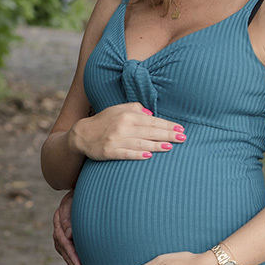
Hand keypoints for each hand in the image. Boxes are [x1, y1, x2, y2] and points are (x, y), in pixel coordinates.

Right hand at [53, 190, 87, 264]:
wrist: (82, 190)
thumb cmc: (82, 194)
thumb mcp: (76, 201)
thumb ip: (71, 216)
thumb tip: (68, 234)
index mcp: (59, 218)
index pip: (63, 240)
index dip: (71, 254)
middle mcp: (58, 228)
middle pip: (64, 250)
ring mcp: (61, 234)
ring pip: (65, 254)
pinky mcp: (67, 238)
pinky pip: (69, 253)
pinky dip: (75, 262)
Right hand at [69, 102, 184, 160]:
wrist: (82, 135)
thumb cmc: (104, 121)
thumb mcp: (118, 109)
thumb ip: (135, 109)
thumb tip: (151, 114)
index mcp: (127, 116)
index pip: (152, 121)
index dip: (167, 125)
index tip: (181, 129)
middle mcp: (122, 127)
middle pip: (150, 131)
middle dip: (168, 135)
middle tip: (183, 138)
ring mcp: (116, 140)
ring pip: (141, 143)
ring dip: (157, 145)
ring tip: (171, 147)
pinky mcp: (109, 152)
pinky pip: (126, 154)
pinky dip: (138, 155)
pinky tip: (150, 156)